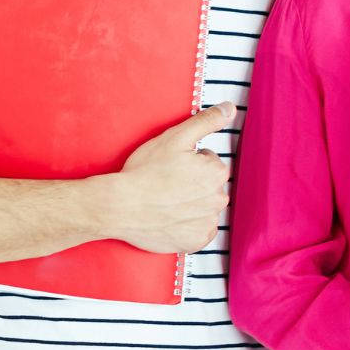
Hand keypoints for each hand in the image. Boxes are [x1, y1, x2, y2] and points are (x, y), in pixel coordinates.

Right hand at [107, 103, 235, 252]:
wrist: (118, 206)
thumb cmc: (145, 171)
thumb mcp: (175, 137)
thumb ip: (206, 121)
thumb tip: (230, 108)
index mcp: (217, 172)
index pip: (209, 163)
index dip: (189, 162)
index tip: (171, 167)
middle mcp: (219, 199)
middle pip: (208, 186)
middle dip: (192, 183)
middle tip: (166, 184)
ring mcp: (207, 222)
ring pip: (203, 208)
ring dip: (190, 204)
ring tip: (165, 201)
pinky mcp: (195, 241)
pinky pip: (198, 231)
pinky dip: (187, 226)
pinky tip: (170, 218)